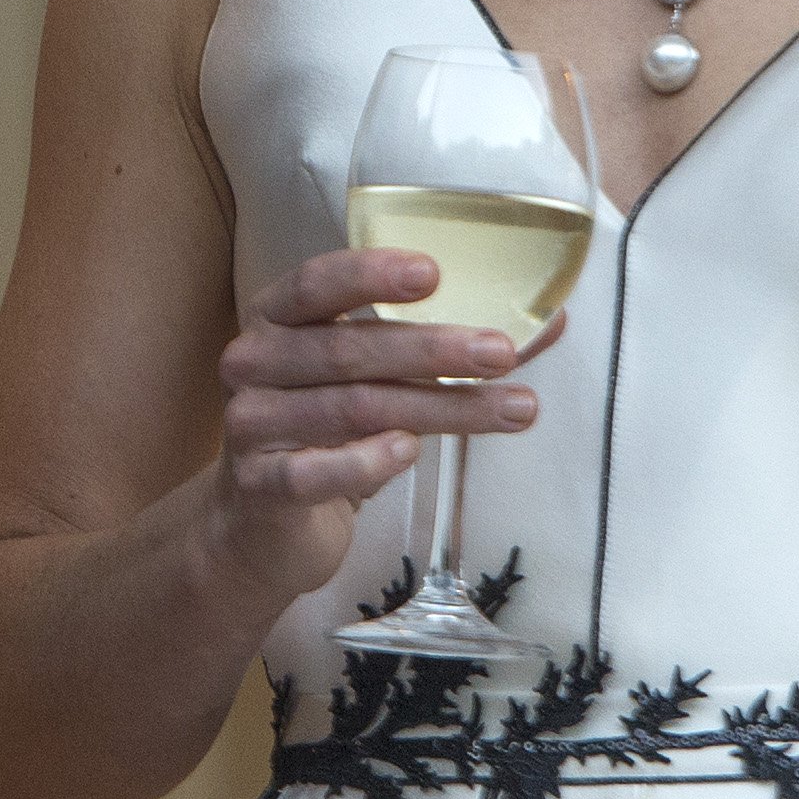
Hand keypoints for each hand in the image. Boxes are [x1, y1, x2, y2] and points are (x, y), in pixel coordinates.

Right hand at [200, 245, 551, 610]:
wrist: (263, 525)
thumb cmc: (330, 434)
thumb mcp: (378, 381)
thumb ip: (449, 350)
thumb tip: (548, 322)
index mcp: (277, 318)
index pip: (316, 283)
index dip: (370, 274)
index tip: (434, 273)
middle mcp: (253, 362)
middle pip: (346, 348)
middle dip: (432, 348)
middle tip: (500, 352)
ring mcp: (250, 424)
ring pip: (351, 409)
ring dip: (437, 408)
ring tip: (509, 410)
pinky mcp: (259, 486)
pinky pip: (313, 472)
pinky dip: (364, 462)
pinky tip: (409, 451)